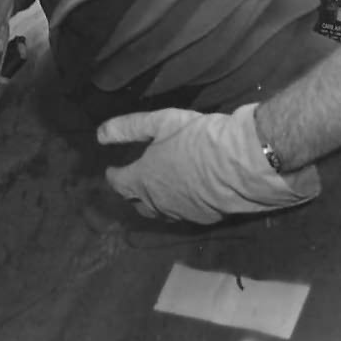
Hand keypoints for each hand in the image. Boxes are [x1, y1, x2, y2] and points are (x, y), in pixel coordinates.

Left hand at [96, 103, 320, 223]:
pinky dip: (180, 205)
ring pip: (161, 212)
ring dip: (155, 203)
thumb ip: (129, 128)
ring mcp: (181, 213)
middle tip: (134, 183)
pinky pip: (184, 213)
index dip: (114, 176)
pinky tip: (188, 195)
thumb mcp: (161, 123)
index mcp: (143, 180)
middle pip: (138, 204)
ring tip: (159, 191)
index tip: (112, 171)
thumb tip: (99, 134)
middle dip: (133, 194)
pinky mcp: (204, 218)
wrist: (241, 164)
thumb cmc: (198, 138)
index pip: (119, 183)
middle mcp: (158, 202)